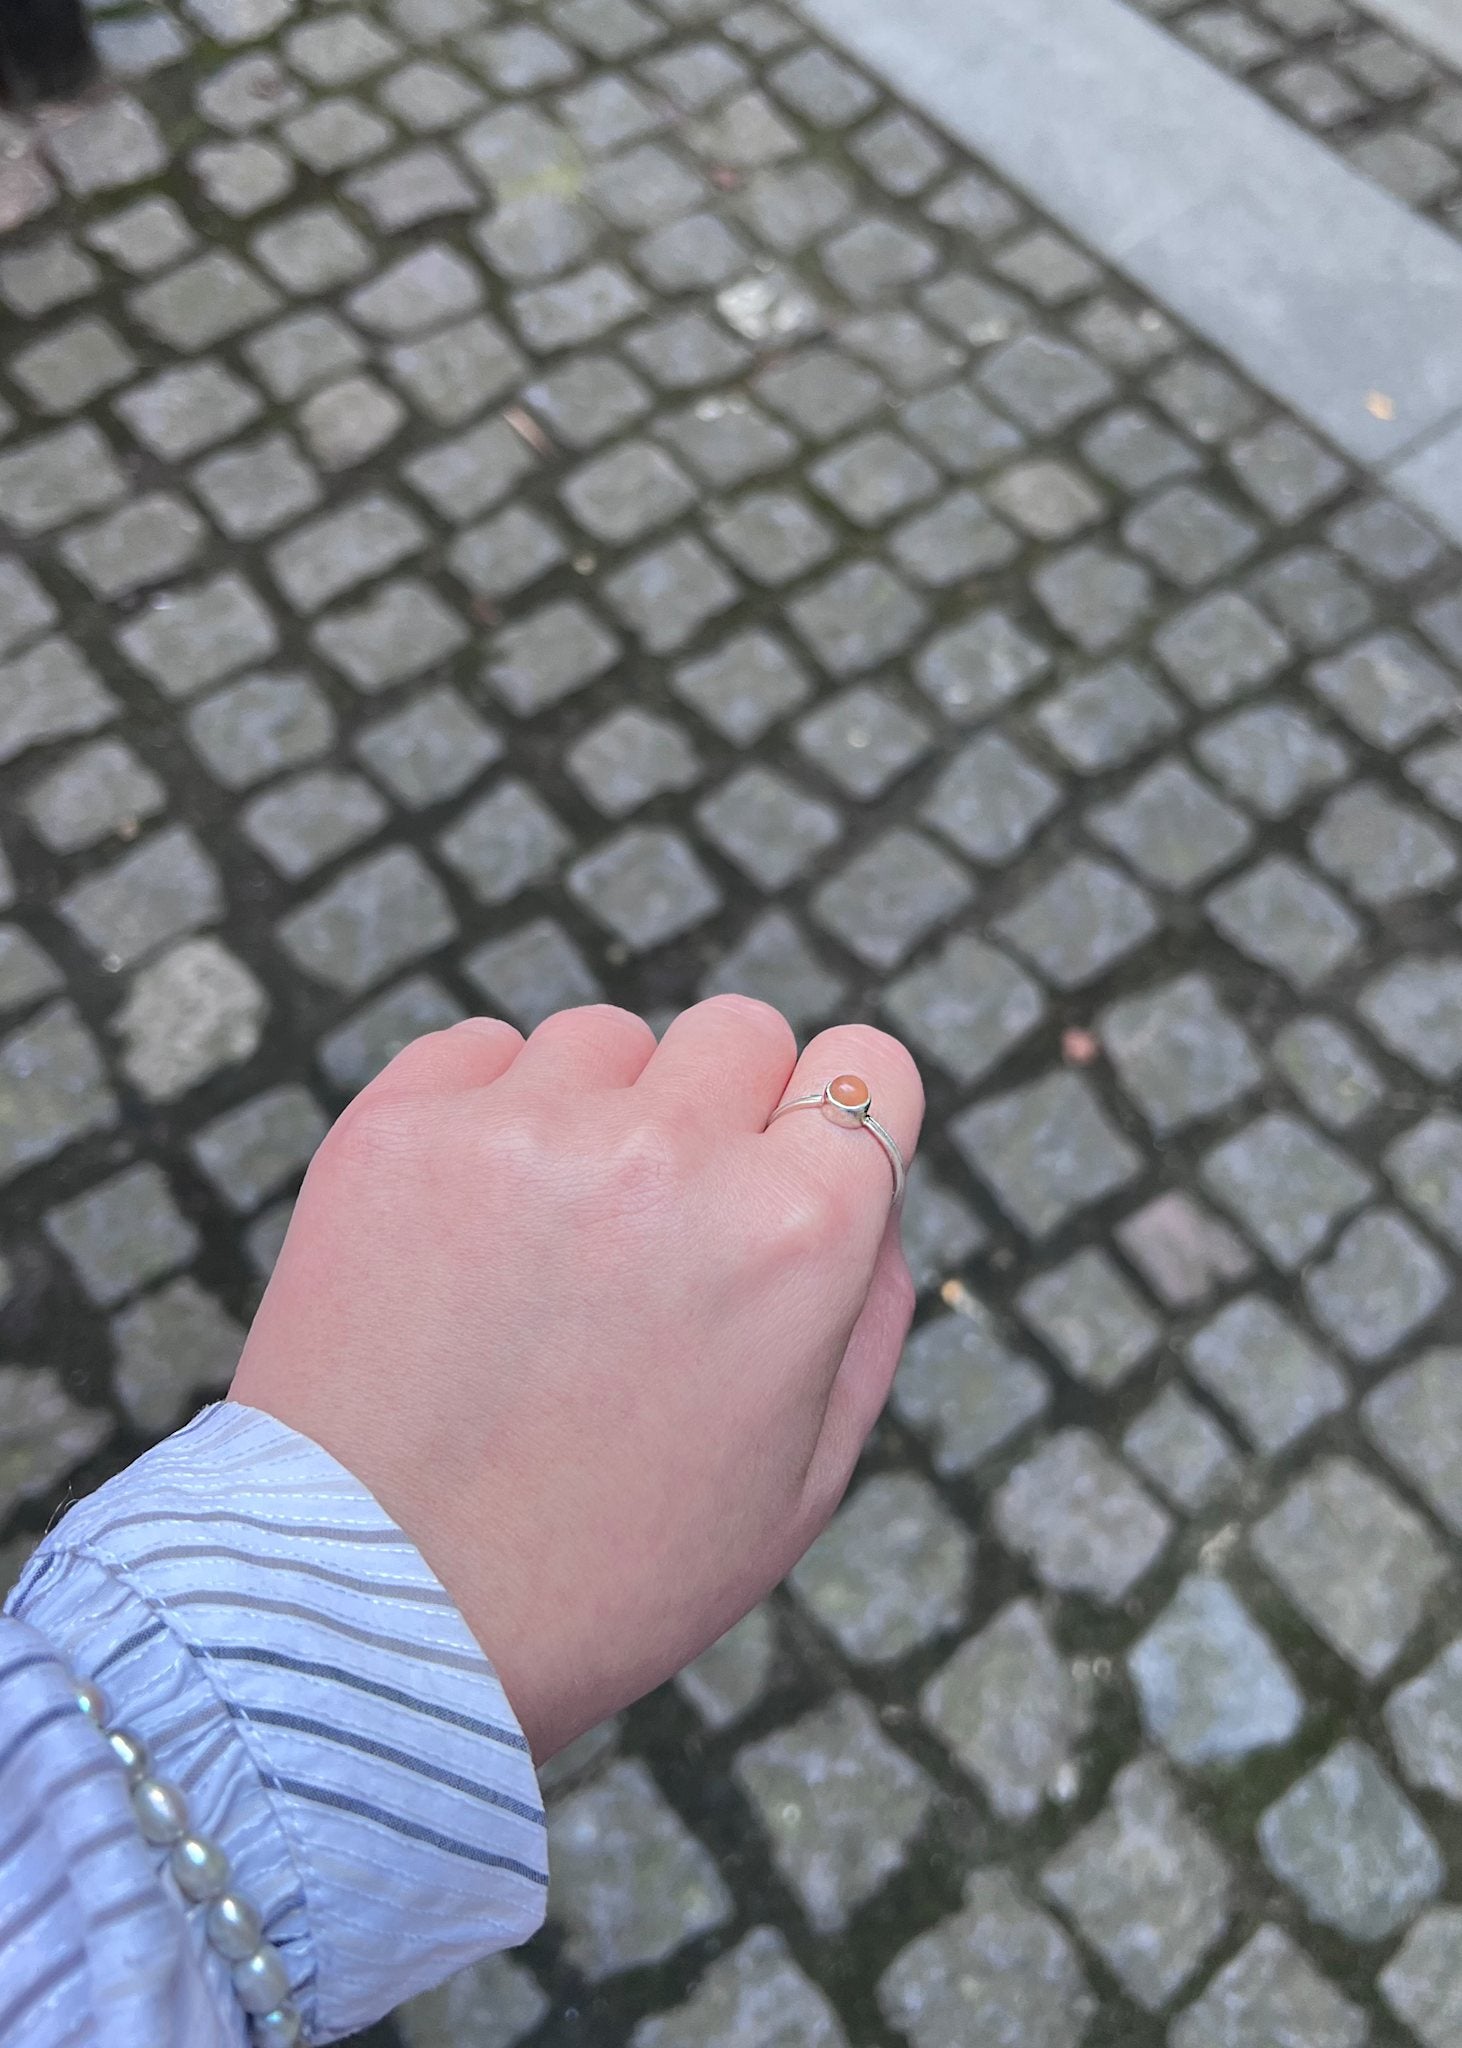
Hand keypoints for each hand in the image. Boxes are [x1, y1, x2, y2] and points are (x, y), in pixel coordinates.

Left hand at [230, 998, 922, 1760]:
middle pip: (739, 1033)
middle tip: (658, 1230)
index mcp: (798, 1233)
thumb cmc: (604, 1575)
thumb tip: (867, 1181)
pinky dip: (483, 1116)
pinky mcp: (398, 1127)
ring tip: (544, 1251)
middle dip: (721, 1112)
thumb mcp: (803, 1482)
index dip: (834, 1121)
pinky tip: (462, 1233)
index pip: (870, 1063)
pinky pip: (478, 1052)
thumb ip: (867, 1306)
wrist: (370, 1623)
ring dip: (597, 1115)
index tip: (787, 1169)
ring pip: (606, 1042)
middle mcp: (672, 1153)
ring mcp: (525, 1129)